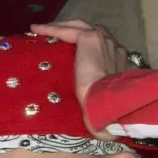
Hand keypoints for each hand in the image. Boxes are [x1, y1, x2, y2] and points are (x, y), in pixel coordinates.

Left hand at [31, 20, 130, 135]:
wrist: (104, 103)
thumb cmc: (107, 112)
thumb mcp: (105, 106)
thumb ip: (102, 107)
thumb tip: (102, 130)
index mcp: (121, 66)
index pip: (104, 53)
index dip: (88, 53)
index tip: (74, 57)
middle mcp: (115, 49)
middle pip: (93, 35)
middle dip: (74, 35)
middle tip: (55, 39)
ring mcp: (105, 41)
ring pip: (80, 27)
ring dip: (62, 28)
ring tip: (44, 31)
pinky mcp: (91, 38)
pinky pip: (68, 31)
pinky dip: (52, 29)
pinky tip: (36, 30)